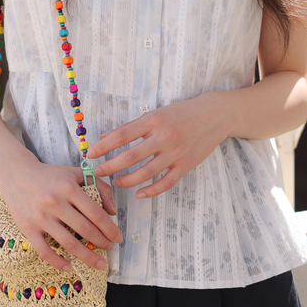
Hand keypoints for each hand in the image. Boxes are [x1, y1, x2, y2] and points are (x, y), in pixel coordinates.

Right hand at [0, 159, 122, 272]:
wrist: (16, 173)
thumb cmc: (51, 175)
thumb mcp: (76, 173)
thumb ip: (100, 186)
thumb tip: (112, 211)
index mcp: (69, 188)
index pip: (96, 214)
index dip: (110, 229)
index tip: (118, 238)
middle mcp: (55, 202)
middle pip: (85, 230)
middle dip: (102, 243)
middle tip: (110, 249)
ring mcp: (41, 217)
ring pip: (69, 244)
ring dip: (87, 257)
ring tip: (99, 263)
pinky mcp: (27, 228)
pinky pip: (45, 251)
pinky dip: (58, 262)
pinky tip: (70, 266)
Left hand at [86, 94, 232, 197]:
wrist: (215, 115)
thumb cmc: (181, 113)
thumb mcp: (155, 114)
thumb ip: (131, 127)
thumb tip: (105, 137)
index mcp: (153, 120)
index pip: (122, 135)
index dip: (104, 146)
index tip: (91, 153)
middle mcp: (164, 136)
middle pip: (131, 156)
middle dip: (111, 166)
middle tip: (98, 171)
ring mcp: (176, 152)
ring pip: (146, 172)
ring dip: (127, 180)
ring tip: (116, 182)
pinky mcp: (187, 164)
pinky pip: (166, 182)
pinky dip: (151, 190)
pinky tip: (139, 193)